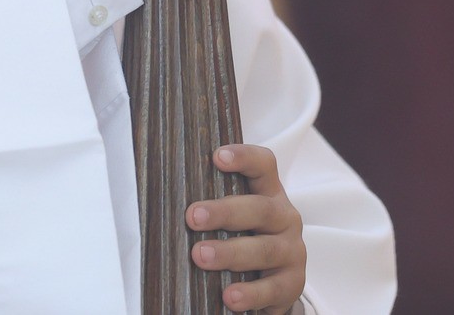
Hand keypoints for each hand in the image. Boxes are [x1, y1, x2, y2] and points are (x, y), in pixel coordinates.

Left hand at [189, 144, 305, 313]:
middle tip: (192, 217)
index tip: (217, 157)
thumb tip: (161, 203)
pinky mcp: (292, 283)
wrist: (276, 284)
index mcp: (269, 194)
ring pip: (264, 249)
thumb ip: (212, 209)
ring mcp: (292, 251)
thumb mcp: (236, 221)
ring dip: (231, 253)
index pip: (264, 165)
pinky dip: (251, 293)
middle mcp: (285, 218)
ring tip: (201, 256)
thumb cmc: (245, 242)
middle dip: (225, 212)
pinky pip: (273, 288)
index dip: (244, 157)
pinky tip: (230, 297)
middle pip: (260, 208)